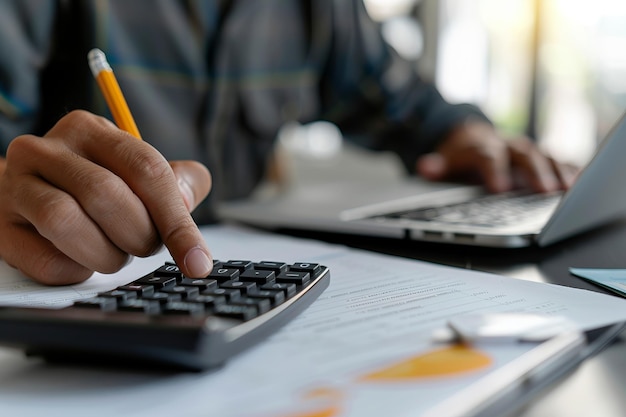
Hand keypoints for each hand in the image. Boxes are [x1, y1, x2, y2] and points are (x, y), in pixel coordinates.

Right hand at [0, 110, 212, 284]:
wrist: (30, 193)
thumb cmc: (97, 184)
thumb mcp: (140, 172)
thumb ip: (178, 182)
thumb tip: (186, 201)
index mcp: (91, 130)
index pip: (145, 169)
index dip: (177, 220)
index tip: (197, 260)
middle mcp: (47, 149)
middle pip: (107, 195)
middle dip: (139, 235)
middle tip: (144, 246)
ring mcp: (16, 186)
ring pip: (67, 223)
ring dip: (106, 254)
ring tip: (114, 253)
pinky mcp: (2, 228)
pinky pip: (47, 261)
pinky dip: (77, 270)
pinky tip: (82, 260)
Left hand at [416, 120, 579, 192]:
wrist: (470, 138)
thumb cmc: (459, 156)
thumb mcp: (443, 161)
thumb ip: (437, 167)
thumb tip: (425, 167)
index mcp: (481, 146)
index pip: (487, 155)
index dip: (494, 170)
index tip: (500, 188)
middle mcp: (506, 145)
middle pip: (522, 153)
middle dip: (534, 171)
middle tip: (545, 191)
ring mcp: (524, 150)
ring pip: (543, 155)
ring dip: (557, 171)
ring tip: (567, 190)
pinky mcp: (538, 158)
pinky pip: (557, 161)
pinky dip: (568, 169)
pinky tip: (579, 182)